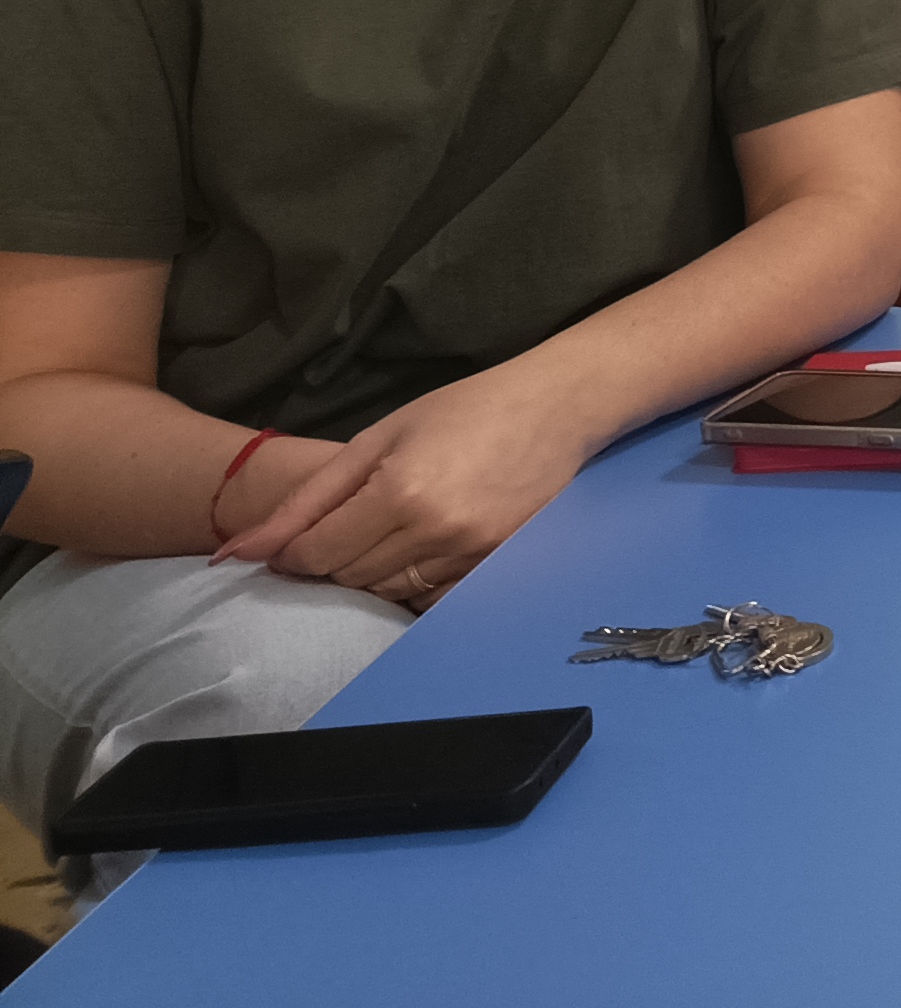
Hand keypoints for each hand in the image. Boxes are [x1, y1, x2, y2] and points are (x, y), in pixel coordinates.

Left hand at [216, 365, 596, 607]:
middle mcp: (435, 530)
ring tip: (384, 535)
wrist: (558, 406)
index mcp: (399, 492)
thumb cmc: (464, 409)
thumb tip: (236, 552)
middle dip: (332, 561)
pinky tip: (419, 551)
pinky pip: (431, 600)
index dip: (294, 553)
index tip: (295, 541)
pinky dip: (413, 585)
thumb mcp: (377, 438)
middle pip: (350, 579)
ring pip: (388, 594)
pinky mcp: (496, 565)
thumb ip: (307, 499)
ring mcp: (471, 553)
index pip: (318, 554)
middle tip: (345, 529)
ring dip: (371, 574)